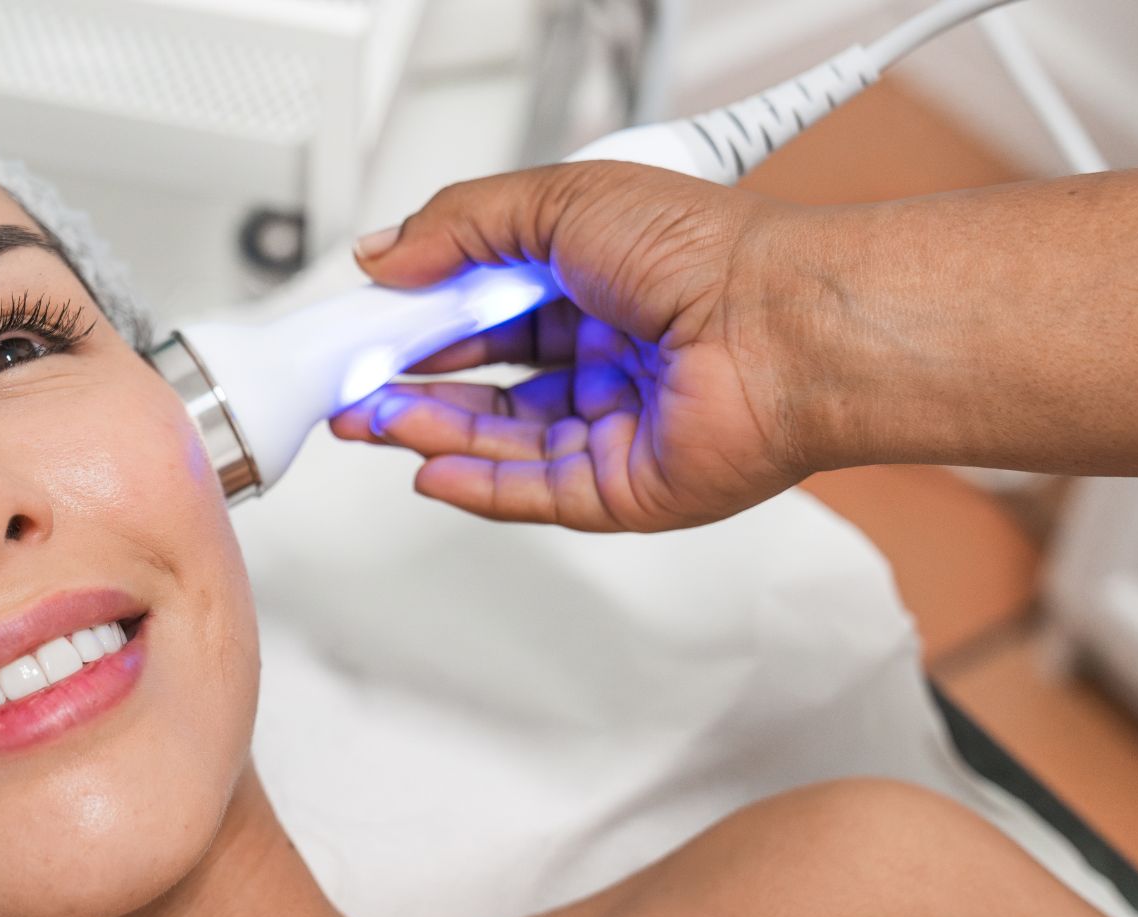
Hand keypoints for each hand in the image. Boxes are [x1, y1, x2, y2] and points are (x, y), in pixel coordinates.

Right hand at [329, 160, 816, 532]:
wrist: (782, 327)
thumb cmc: (707, 255)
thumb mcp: (558, 201)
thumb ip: (458, 225)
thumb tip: (383, 252)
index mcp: (597, 280)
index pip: (486, 306)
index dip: (423, 317)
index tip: (368, 322)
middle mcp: (608, 353)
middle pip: (487, 382)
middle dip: (413, 385)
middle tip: (354, 385)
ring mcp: (615, 424)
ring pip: (502, 440)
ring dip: (431, 431)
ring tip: (372, 421)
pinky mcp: (625, 488)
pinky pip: (535, 493)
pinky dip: (476, 485)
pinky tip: (429, 469)